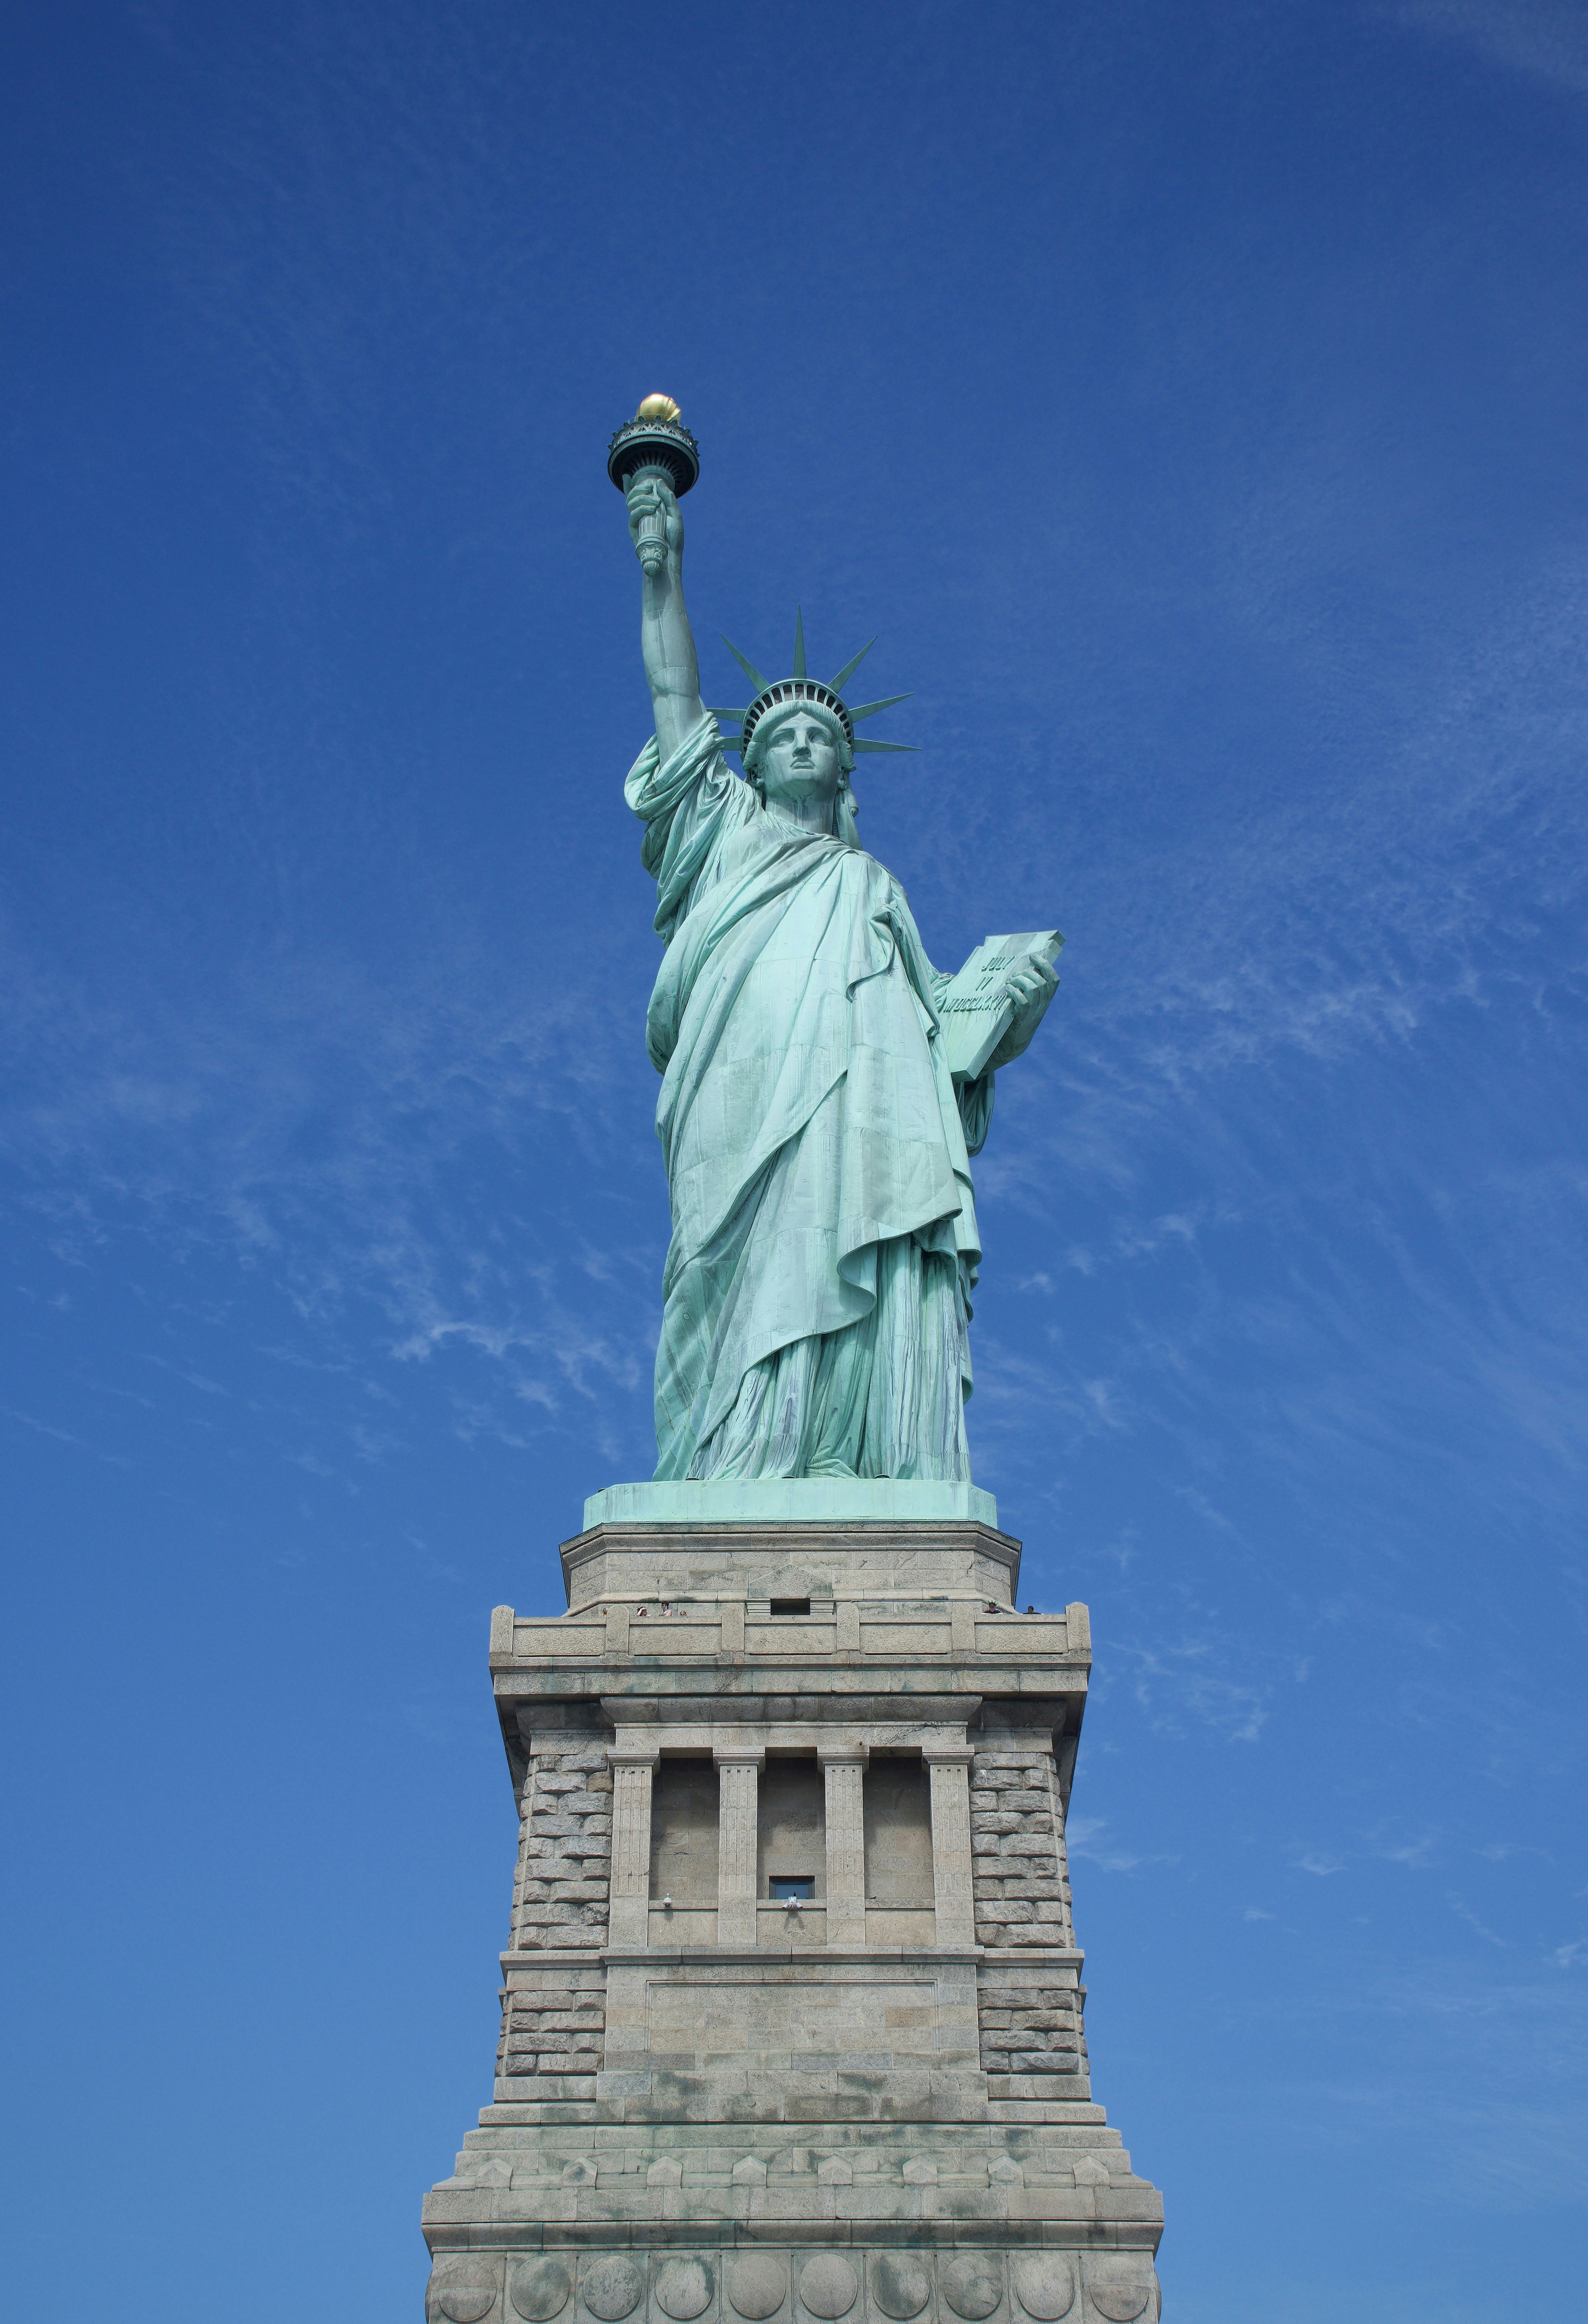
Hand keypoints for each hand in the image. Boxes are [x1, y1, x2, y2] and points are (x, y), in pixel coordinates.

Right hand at [626, 476, 682, 574]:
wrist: (670, 556)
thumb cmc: (674, 538)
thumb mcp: (675, 515)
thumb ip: (668, 498)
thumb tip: (658, 482)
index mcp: (650, 510)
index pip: (637, 496)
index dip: (628, 486)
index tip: (626, 476)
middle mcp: (641, 515)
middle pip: (632, 496)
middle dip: (639, 488)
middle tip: (650, 489)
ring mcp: (636, 522)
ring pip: (631, 503)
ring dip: (642, 498)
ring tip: (655, 503)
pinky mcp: (633, 530)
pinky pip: (632, 515)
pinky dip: (641, 509)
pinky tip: (651, 510)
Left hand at [987, 953, 1058, 1070]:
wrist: (1012, 1043)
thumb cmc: (1016, 1017)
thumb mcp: (1027, 1002)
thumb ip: (1028, 987)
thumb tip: (1020, 967)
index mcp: (1046, 999)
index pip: (1054, 980)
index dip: (1046, 966)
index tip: (1033, 957)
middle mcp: (1043, 1005)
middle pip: (1042, 982)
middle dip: (1027, 973)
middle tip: (1014, 975)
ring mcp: (1034, 1012)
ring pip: (1034, 989)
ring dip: (1020, 981)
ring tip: (1010, 982)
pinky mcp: (1023, 1018)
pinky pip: (1023, 1001)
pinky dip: (1015, 992)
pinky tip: (1007, 990)